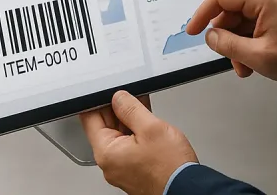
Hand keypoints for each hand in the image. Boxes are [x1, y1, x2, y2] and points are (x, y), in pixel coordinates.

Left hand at [81, 91, 197, 194]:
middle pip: (104, 126)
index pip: (90, 118)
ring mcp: (121, 167)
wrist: (187, 189)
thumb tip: (118, 98)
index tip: (111, 91)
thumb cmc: (170, 168)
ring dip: (129, 120)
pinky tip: (148, 124)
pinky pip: (128, 145)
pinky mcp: (133, 169)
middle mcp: (110, 162)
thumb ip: (130, 108)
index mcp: (107, 152)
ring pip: (118, 135)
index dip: (99, 100)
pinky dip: (136, 132)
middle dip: (117, 109)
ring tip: (145, 110)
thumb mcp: (151, 128)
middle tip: (133, 98)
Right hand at [187, 0, 276, 83]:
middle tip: (230, 59)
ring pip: (234, 21)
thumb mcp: (258, 56)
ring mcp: (265, 3)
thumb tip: (209, 37)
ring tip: (245, 66)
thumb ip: (228, 45)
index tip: (192, 31)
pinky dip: (243, 43)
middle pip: (227, 11)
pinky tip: (250, 62)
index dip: (203, 14)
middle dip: (225, 38)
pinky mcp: (268, 12)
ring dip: (235, 45)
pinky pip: (245, 25)